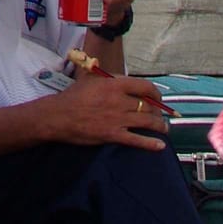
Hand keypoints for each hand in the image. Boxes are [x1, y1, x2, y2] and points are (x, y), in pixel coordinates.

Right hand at [51, 70, 169, 150]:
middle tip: (160, 115)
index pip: (145, 86)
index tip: (158, 98)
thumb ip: (108, 77)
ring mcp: (117, 119)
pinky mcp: (113, 135)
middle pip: (148, 105)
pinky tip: (160, 146)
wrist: (58, 116)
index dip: (156, 93)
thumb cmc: (73, 97)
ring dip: (160, 126)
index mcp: (115, 84)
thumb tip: (121, 77)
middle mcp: (120, 100)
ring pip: (147, 121)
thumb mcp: (91, 79)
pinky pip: (137, 140)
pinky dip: (150, 143)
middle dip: (158, 111)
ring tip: (164, 128)